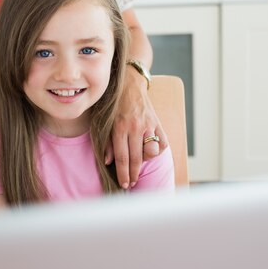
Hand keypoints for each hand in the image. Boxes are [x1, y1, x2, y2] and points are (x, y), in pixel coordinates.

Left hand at [105, 71, 167, 188]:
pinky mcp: (158, 122)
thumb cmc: (114, 104)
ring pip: (151, 152)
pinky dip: (158, 150)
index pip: (122, 157)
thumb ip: (107, 141)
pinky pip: (163, 143)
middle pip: (136, 158)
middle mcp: (135, 127)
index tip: (124, 184)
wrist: (130, 84)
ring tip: (139, 163)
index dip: (123, 173)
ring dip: (146, 161)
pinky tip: (150, 152)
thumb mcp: (105, 120)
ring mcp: (148, 125)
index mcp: (120, 127)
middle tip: (131, 183)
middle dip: (133, 174)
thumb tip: (107, 161)